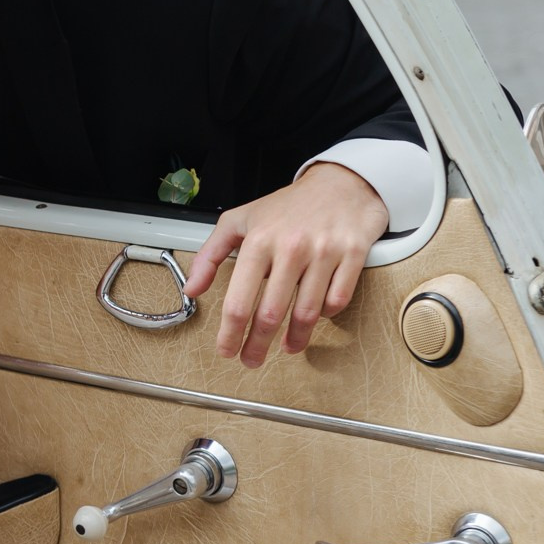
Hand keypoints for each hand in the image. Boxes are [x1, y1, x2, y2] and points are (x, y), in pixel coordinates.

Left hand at [181, 162, 389, 367]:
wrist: (340, 183)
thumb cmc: (287, 206)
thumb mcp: (239, 221)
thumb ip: (210, 254)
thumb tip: (191, 289)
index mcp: (258, 241)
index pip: (239, 300)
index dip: (230, 333)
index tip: (226, 350)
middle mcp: (290, 248)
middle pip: (270, 313)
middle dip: (257, 345)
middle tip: (251, 360)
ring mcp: (324, 252)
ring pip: (307, 313)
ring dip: (295, 339)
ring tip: (286, 348)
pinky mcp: (353, 255)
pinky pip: (337, 300)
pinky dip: (326, 314)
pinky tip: (316, 317)